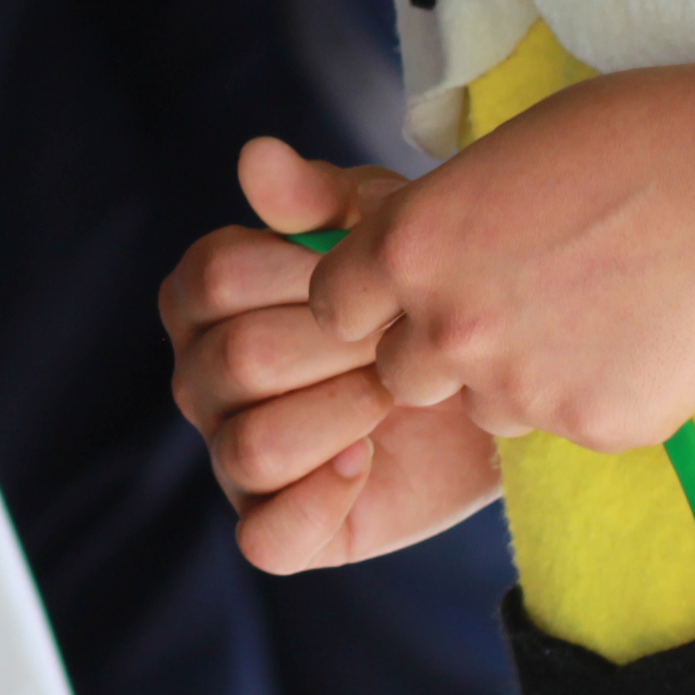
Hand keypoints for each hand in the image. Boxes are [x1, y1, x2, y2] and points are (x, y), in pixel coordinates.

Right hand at [164, 141, 503, 570]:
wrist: (495, 381)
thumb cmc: (421, 293)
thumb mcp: (384, 230)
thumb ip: (316, 197)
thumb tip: (255, 156)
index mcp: (203, 297)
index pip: (216, 278)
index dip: (307, 277)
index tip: (375, 278)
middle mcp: (200, 378)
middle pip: (239, 362)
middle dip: (341, 348)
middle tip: (407, 341)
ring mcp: (229, 455)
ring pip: (250, 448)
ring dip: (344, 416)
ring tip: (399, 393)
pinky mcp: (277, 525)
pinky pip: (265, 537)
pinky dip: (317, 503)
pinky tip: (369, 461)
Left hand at [309, 53, 694, 453]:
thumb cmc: (634, 140)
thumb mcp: (500, 156)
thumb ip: (438, 225)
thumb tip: (408, 267)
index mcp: (412, 246)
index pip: (335, 309)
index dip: (371, 304)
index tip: (407, 295)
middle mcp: (450, 326)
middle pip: (401, 376)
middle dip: (441, 350)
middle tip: (513, 306)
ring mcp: (521, 387)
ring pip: (487, 408)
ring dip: (519, 377)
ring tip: (591, 311)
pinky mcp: (594, 426)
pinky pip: (569, 424)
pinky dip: (596, 392)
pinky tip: (642, 336)